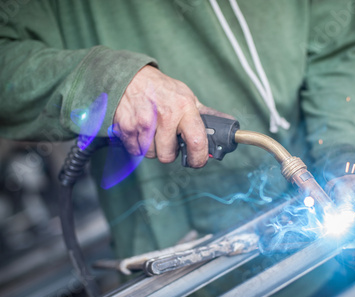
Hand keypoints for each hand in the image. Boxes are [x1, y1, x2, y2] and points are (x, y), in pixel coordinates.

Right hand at [113, 66, 231, 167]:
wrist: (131, 77)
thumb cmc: (162, 89)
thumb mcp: (186, 96)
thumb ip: (204, 114)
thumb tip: (227, 125)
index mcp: (184, 108)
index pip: (197, 142)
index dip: (198, 158)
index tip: (197, 161)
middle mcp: (165, 116)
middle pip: (168, 156)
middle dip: (169, 152)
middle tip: (169, 140)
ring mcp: (144, 123)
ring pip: (151, 155)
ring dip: (153, 148)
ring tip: (153, 131)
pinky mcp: (127, 128)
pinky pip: (136, 151)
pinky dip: (138, 145)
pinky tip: (141, 130)